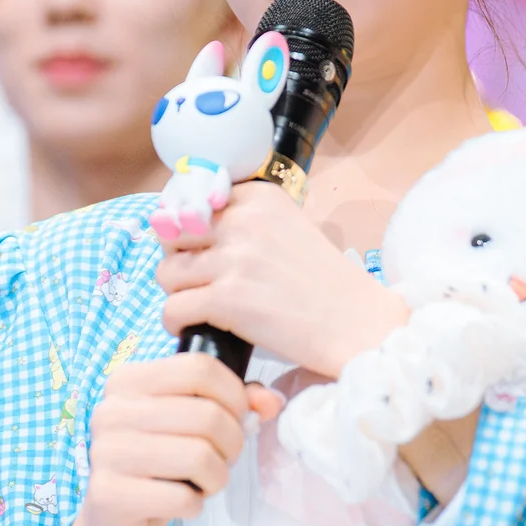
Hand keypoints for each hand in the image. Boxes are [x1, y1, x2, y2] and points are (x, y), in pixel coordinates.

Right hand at [76, 353, 276, 525]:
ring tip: (204, 482)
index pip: (199, 368)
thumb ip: (235, 403)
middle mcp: (111, 410)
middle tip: (224, 459)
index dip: (234, 395)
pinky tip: (180, 503)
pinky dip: (194, 505)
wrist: (113, 524)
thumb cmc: (160, 465)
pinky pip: (182, 497)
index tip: (236, 418)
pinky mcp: (109, 494)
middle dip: (232, 444)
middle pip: (207, 414)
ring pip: (199, 456)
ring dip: (217, 477)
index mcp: (128, 380)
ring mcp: (106, 452)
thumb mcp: (193, 425)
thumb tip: (271, 401)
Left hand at [156, 182, 408, 379]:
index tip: (198, 250)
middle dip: (178, 260)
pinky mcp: (228, 299)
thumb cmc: (325, 284)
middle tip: (198, 281)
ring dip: (178, 293)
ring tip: (202, 306)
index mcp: (259, 197)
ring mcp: (235, 259)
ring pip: (166, 273)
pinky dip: (177, 324)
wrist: (358, 324)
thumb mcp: (288, 230)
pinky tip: (196, 328)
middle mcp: (244, 221)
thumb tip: (184, 227)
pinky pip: (172, 309)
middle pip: (172, 234)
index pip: (191, 200)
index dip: (185, 229)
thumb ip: (244, 224)